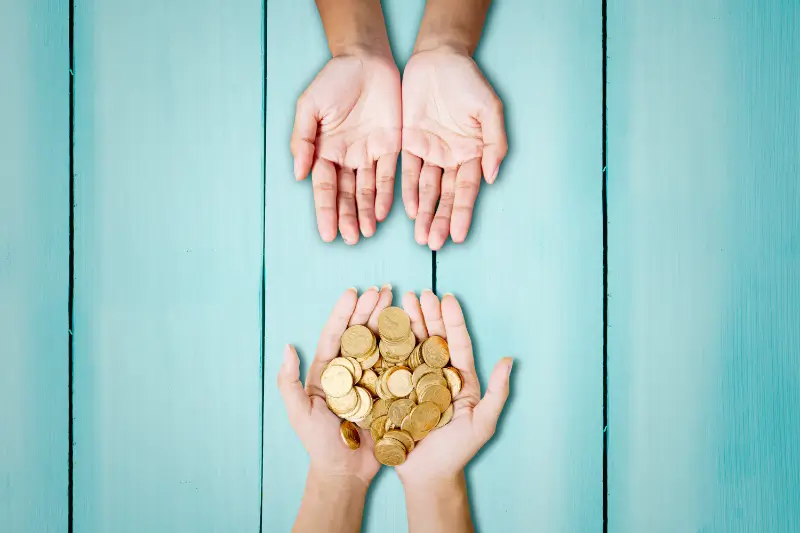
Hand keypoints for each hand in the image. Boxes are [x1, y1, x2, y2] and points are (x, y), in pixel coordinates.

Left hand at [277, 285, 393, 484]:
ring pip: (381, 344)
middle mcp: (351, 370)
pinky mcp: (389, 392)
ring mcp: (371, 380)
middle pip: (361, 333)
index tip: (353, 292)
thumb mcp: (298, 413)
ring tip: (400, 301)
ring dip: (389, 321)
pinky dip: (406, 347)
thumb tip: (287, 346)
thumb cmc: (319, 444)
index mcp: (328, 371)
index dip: (344, 313)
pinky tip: (415, 331)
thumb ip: (288, 382)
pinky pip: (397, 366)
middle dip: (371, 309)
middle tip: (384, 289)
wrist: (346, 473)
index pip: (335, 334)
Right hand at [291, 54, 401, 243]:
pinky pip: (388, 175)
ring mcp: (368, 154)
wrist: (365, 59)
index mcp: (324, 151)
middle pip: (346, 195)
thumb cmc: (333, 81)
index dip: (325, 211)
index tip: (328, 233)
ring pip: (367, 190)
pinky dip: (386, 194)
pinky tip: (385, 212)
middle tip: (351, 239)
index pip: (324, 188)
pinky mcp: (390, 146)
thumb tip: (300, 174)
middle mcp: (346, 158)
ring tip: (367, 232)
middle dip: (348, 217)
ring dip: (366, 212)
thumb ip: (303, 140)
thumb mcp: (309, 107)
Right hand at [395, 290, 512, 485]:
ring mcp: (413, 382)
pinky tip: (381, 328)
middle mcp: (435, 376)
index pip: (456, 342)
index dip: (452, 320)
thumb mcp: (482, 423)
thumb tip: (509, 360)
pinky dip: (386, 345)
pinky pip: (390, 365)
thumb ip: (497, 392)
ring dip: (406, 323)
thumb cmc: (457, 452)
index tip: (446, 297)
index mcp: (457, 378)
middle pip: (431, 338)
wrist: (427, 477)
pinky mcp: (394, 392)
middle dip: (426, 314)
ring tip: (400, 302)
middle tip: (418, 293)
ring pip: (411, 346)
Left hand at [401, 48, 507, 249]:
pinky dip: (407, 191)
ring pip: (426, 189)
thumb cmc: (468, 82)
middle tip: (434, 243)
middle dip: (440, 220)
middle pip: (445, 195)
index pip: (467, 189)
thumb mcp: (490, 109)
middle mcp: (451, 157)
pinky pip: (407, 171)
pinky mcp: (408, 143)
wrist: (439, 58)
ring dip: (424, 213)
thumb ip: (495, 143)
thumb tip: (491, 176)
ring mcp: (430, 152)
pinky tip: (407, 211)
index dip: (462, 213)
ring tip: (421, 237)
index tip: (457, 236)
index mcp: (473, 152)